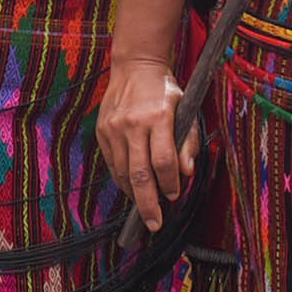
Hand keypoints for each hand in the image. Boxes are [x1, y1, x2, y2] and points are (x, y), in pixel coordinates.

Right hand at [97, 55, 191, 230]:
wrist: (135, 67)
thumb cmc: (165, 91)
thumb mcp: (186, 110)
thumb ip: (188, 142)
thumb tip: (186, 173)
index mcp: (158, 118)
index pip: (164, 162)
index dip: (170, 184)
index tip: (175, 196)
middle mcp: (133, 124)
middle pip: (140, 175)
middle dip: (148, 204)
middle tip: (154, 224)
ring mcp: (114, 129)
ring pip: (123, 173)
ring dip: (135, 194)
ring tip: (145, 205)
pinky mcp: (102, 131)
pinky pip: (113, 164)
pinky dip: (123, 179)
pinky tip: (132, 187)